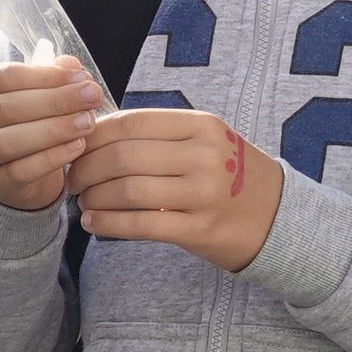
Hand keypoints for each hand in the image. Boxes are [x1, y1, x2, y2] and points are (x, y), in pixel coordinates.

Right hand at [0, 57, 102, 211]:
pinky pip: (21, 171)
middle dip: (56, 101)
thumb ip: (47, 74)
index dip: (46, 76)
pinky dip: (52, 158)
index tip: (82, 77)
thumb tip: (71, 64)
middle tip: (92, 96)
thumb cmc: (19, 118)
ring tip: (87, 121)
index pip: (4, 77)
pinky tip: (78, 146)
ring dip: (55, 129)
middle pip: (8, 108)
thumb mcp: (29, 90)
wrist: (10, 166)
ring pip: (10, 141)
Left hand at [70, 107, 283, 270]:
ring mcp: (204, 193)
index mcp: (201, 126)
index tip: (75, 148)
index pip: (131, 123)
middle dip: (86, 169)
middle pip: (123, 156)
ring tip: (84, 202)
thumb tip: (94, 131)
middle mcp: (204, 155)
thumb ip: (159, 135)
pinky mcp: (200, 229)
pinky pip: (141, 225)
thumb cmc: (230, 176)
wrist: (278, 217)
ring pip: (128, 190)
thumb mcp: (205, 141)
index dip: (93, 136)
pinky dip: (109, 224)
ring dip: (94, 197)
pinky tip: (94, 224)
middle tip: (73, 180)